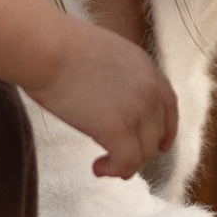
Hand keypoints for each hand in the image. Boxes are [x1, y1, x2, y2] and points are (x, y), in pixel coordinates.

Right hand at [42, 15, 178, 179]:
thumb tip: (107, 100)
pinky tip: (97, 168)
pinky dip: (114, 170)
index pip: (169, 105)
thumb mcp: (103, 55)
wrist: (47, 49)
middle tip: (121, 162)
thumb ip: (117, 77)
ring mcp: (137, 109)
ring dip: (126, 164)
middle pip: (156, 132)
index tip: (161, 146)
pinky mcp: (118, 129)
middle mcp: (149, 89)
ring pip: (144, 152)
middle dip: (142, 150)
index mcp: (146, 67)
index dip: (167, 129)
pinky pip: (126, 162)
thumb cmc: (59, 47)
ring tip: (104, 167)